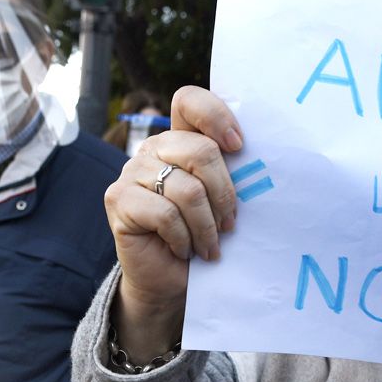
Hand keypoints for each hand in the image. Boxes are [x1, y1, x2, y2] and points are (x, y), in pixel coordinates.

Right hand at [102, 86, 242, 358]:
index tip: (240, 147)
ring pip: (186, 189)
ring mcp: (131, 172)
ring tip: (210, 246)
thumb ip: (231, 176)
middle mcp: (153, 149)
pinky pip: (164, 213)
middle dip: (224, 194)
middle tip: (230, 224)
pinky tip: (185, 250)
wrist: (171, 280)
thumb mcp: (222, 202)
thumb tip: (264, 167)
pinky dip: (183, 238)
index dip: (216, 117)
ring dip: (206, 225)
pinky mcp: (118, 199)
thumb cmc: (203, 238)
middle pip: (200, 151)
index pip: (190, 100)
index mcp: (180, 139)